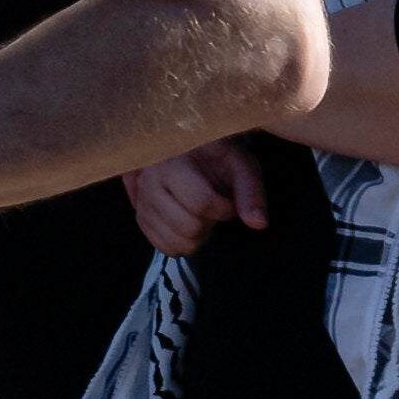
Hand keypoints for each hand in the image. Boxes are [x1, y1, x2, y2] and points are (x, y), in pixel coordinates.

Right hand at [122, 135, 266, 257]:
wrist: (191, 152)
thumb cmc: (219, 158)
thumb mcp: (241, 166)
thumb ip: (251, 193)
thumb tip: (258, 224)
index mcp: (172, 163)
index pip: (201, 203)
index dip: (225, 209)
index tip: (230, 201)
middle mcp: (149, 182)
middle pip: (188, 226)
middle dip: (210, 224)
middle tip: (214, 208)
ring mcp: (141, 201)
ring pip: (174, 241)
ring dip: (197, 236)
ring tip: (201, 214)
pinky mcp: (140, 217)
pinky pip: (162, 246)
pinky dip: (182, 243)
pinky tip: (189, 224)